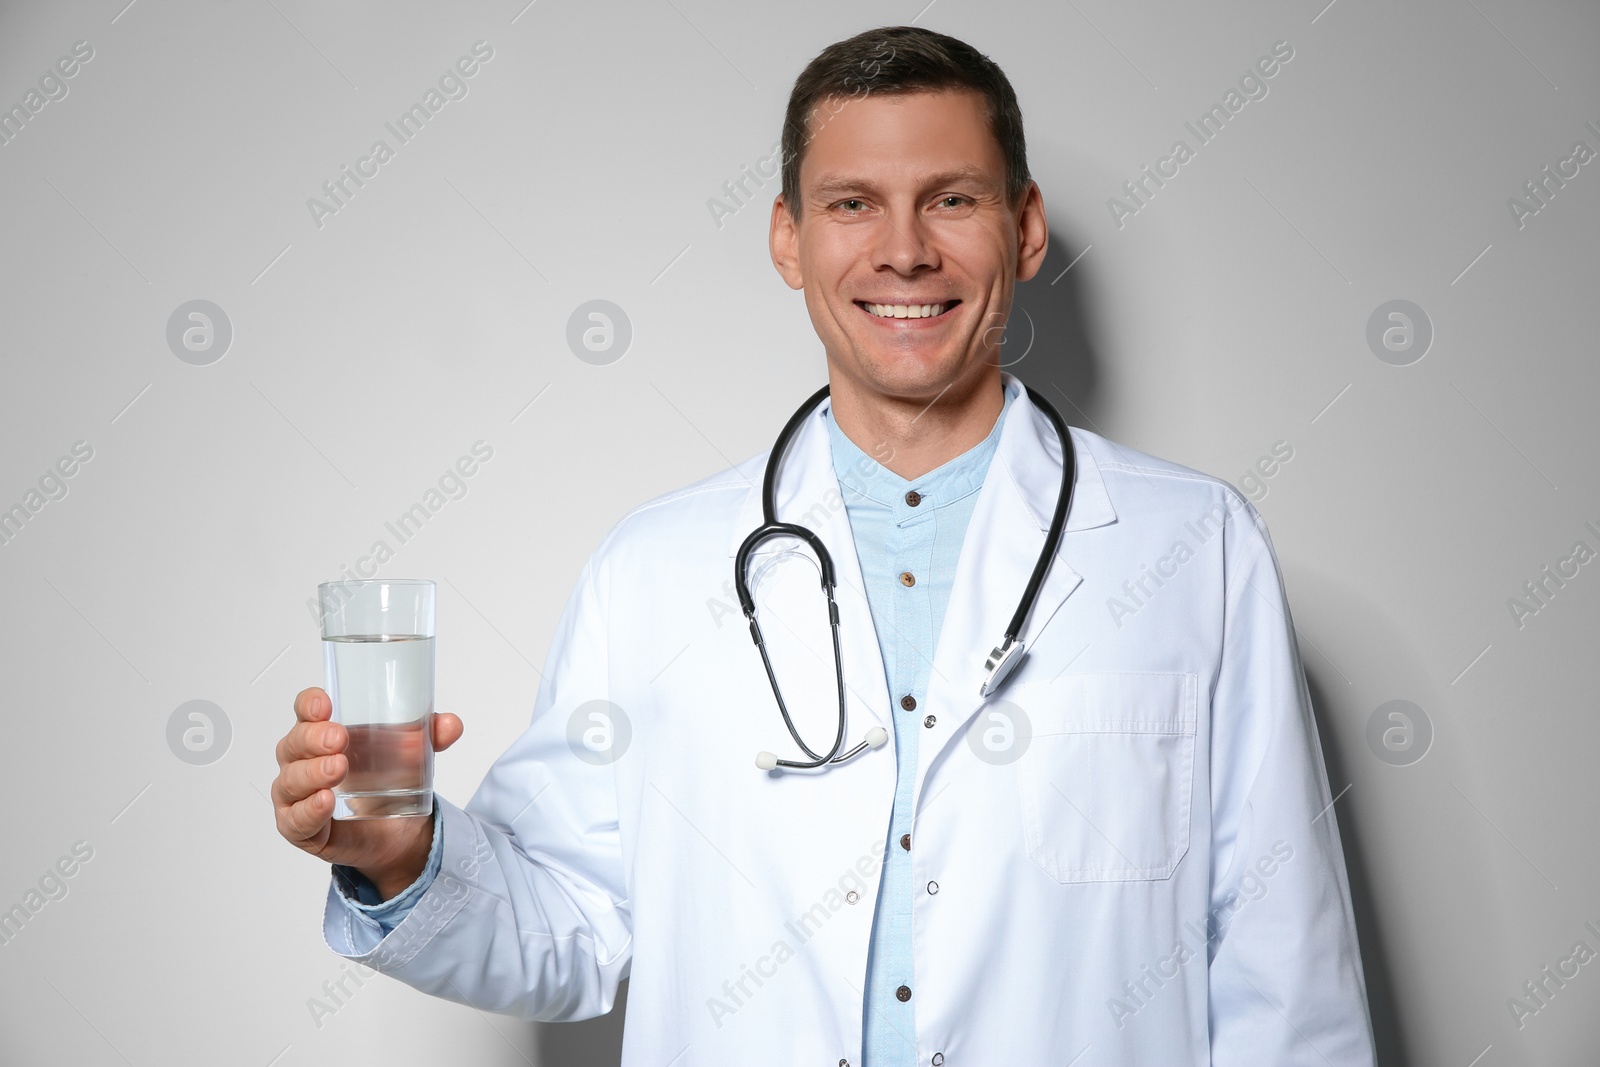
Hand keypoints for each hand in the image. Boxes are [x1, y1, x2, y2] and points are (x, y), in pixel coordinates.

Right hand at [273, 687, 463, 897]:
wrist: (396, 830)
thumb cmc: (388, 780)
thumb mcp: (411, 753)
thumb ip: (430, 736)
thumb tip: (452, 724)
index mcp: (322, 733)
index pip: (305, 711)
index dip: (309, 704)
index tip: (325, 703)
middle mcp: (302, 761)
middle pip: (293, 742)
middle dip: (313, 738)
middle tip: (340, 738)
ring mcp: (296, 795)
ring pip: (290, 780)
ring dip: (312, 773)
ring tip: (338, 768)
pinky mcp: (300, 827)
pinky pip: (294, 819)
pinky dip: (308, 810)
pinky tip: (325, 801)